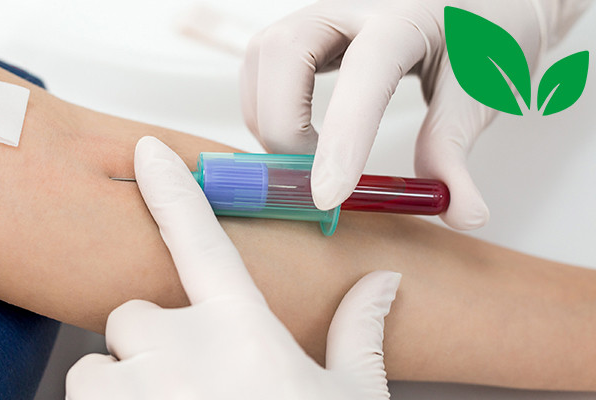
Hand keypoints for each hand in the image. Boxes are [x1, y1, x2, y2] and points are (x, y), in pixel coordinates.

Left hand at [65, 136, 401, 399]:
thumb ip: (359, 336)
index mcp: (243, 334)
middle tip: (188, 384)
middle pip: (131, 314)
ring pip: (97, 366)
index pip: (203, 240)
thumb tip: (382, 286)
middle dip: (150, 343)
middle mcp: (180, 352)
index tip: (147, 153)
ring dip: (121, 387)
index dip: (174, 189)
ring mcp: (133, 395)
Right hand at [240, 0, 587, 228]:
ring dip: (270, 118)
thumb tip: (463, 214)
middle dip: (284, 124)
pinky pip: (262, 66)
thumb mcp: (477, 95)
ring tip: (310, 156)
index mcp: (406, 17)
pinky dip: (266, 109)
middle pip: (284, 52)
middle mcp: (353, 6)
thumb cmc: (484, 37)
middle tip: (314, 174)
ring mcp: (323, 14)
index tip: (328, 197)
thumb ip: (455, 154)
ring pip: (263, 58)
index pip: (364, 72)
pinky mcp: (307, 31)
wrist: (480, 2)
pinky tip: (300, 133)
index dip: (342, 137)